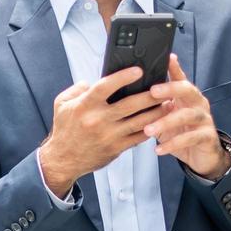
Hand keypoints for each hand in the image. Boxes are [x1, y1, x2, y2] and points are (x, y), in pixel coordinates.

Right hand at [39, 66, 160, 195]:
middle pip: (129, 104)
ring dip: (156, 112)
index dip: (123, 77)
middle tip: (164, 87)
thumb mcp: (61, 104)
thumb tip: (90, 82)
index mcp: (84, 106)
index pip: (105, 87)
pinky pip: (138, 137)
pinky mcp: (116, 148)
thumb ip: (76, 90)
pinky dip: (150, 129)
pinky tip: (158, 121)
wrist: (64, 160)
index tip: (138, 71)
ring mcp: (108, 135)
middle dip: (150, 95)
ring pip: (139, 122)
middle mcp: (98, 120)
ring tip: (169, 103)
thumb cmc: (64, 130)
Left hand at [142, 53, 230, 179]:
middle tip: (152, 92)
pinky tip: (159, 149)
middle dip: (170, 88)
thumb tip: (130, 95)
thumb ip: (155, 105)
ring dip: (166, 122)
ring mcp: (204, 119)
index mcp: (186, 96)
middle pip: (188, 90)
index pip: (180, 78)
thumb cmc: (180, 131)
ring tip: (148, 130)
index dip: (174, 67)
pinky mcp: (207, 136)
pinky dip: (173, 144)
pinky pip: (190, 138)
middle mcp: (198, 103)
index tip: (166, 58)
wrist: (201, 155)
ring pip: (187, 115)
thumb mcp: (166, 116)